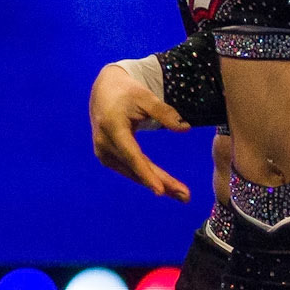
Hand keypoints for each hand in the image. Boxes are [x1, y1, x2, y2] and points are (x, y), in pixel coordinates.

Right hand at [89, 63, 190, 199]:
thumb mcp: (146, 97)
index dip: (147, 174)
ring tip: (181, 194)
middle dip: (161, 183)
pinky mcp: (108, 158)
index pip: (132, 156)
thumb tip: (185, 128)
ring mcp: (104, 154)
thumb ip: (165, 112)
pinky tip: (165, 185)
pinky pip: (130, 170)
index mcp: (113, 128)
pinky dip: (147, 177)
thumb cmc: (127, 92)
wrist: (104, 92)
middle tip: (185, 196)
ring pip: (134, 173)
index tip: (161, 191)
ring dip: (158, 183)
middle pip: (136, 169)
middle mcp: (105, 144)